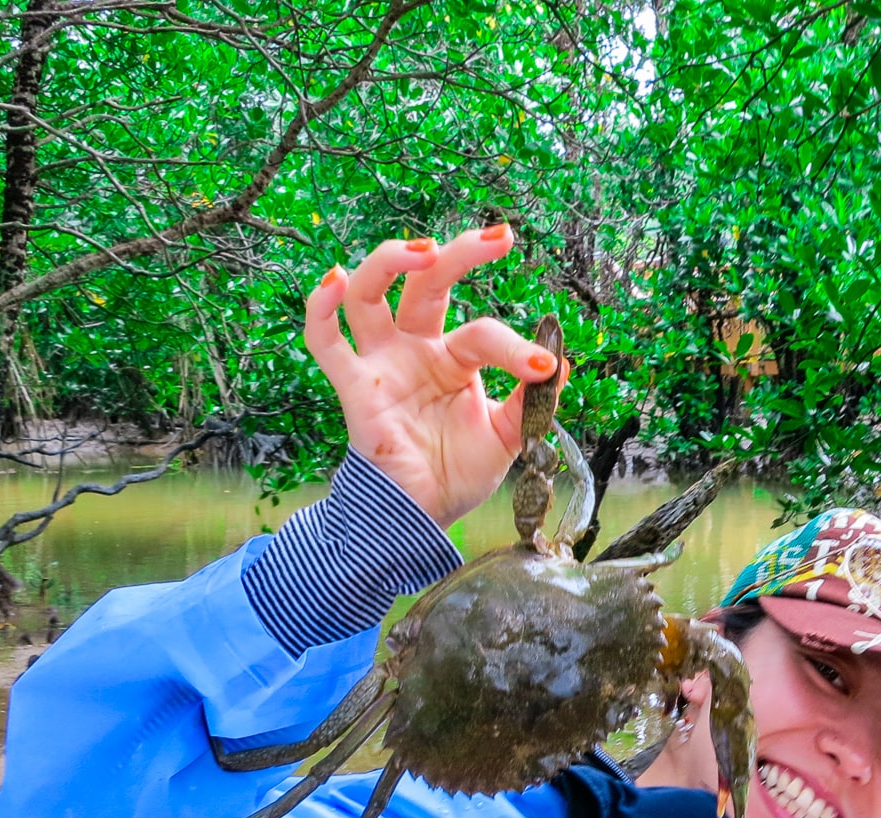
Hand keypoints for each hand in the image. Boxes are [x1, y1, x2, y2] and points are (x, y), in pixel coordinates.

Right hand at [302, 225, 566, 526]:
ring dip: (390, 262)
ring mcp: (383, 364)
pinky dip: (322, 309)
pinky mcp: (355, 388)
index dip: (514, 347)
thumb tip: (558, 362)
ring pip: (372, 295)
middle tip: (497, 237)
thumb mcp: (507, 435)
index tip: (541, 367)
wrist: (421, 518)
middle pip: (427, 284)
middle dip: (460, 254)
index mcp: (453, 358)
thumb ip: (529, 400)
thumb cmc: (457, 474)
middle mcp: (415, 350)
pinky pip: (326, 342)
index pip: (483, 333)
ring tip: (424, 250)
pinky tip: (336, 280)